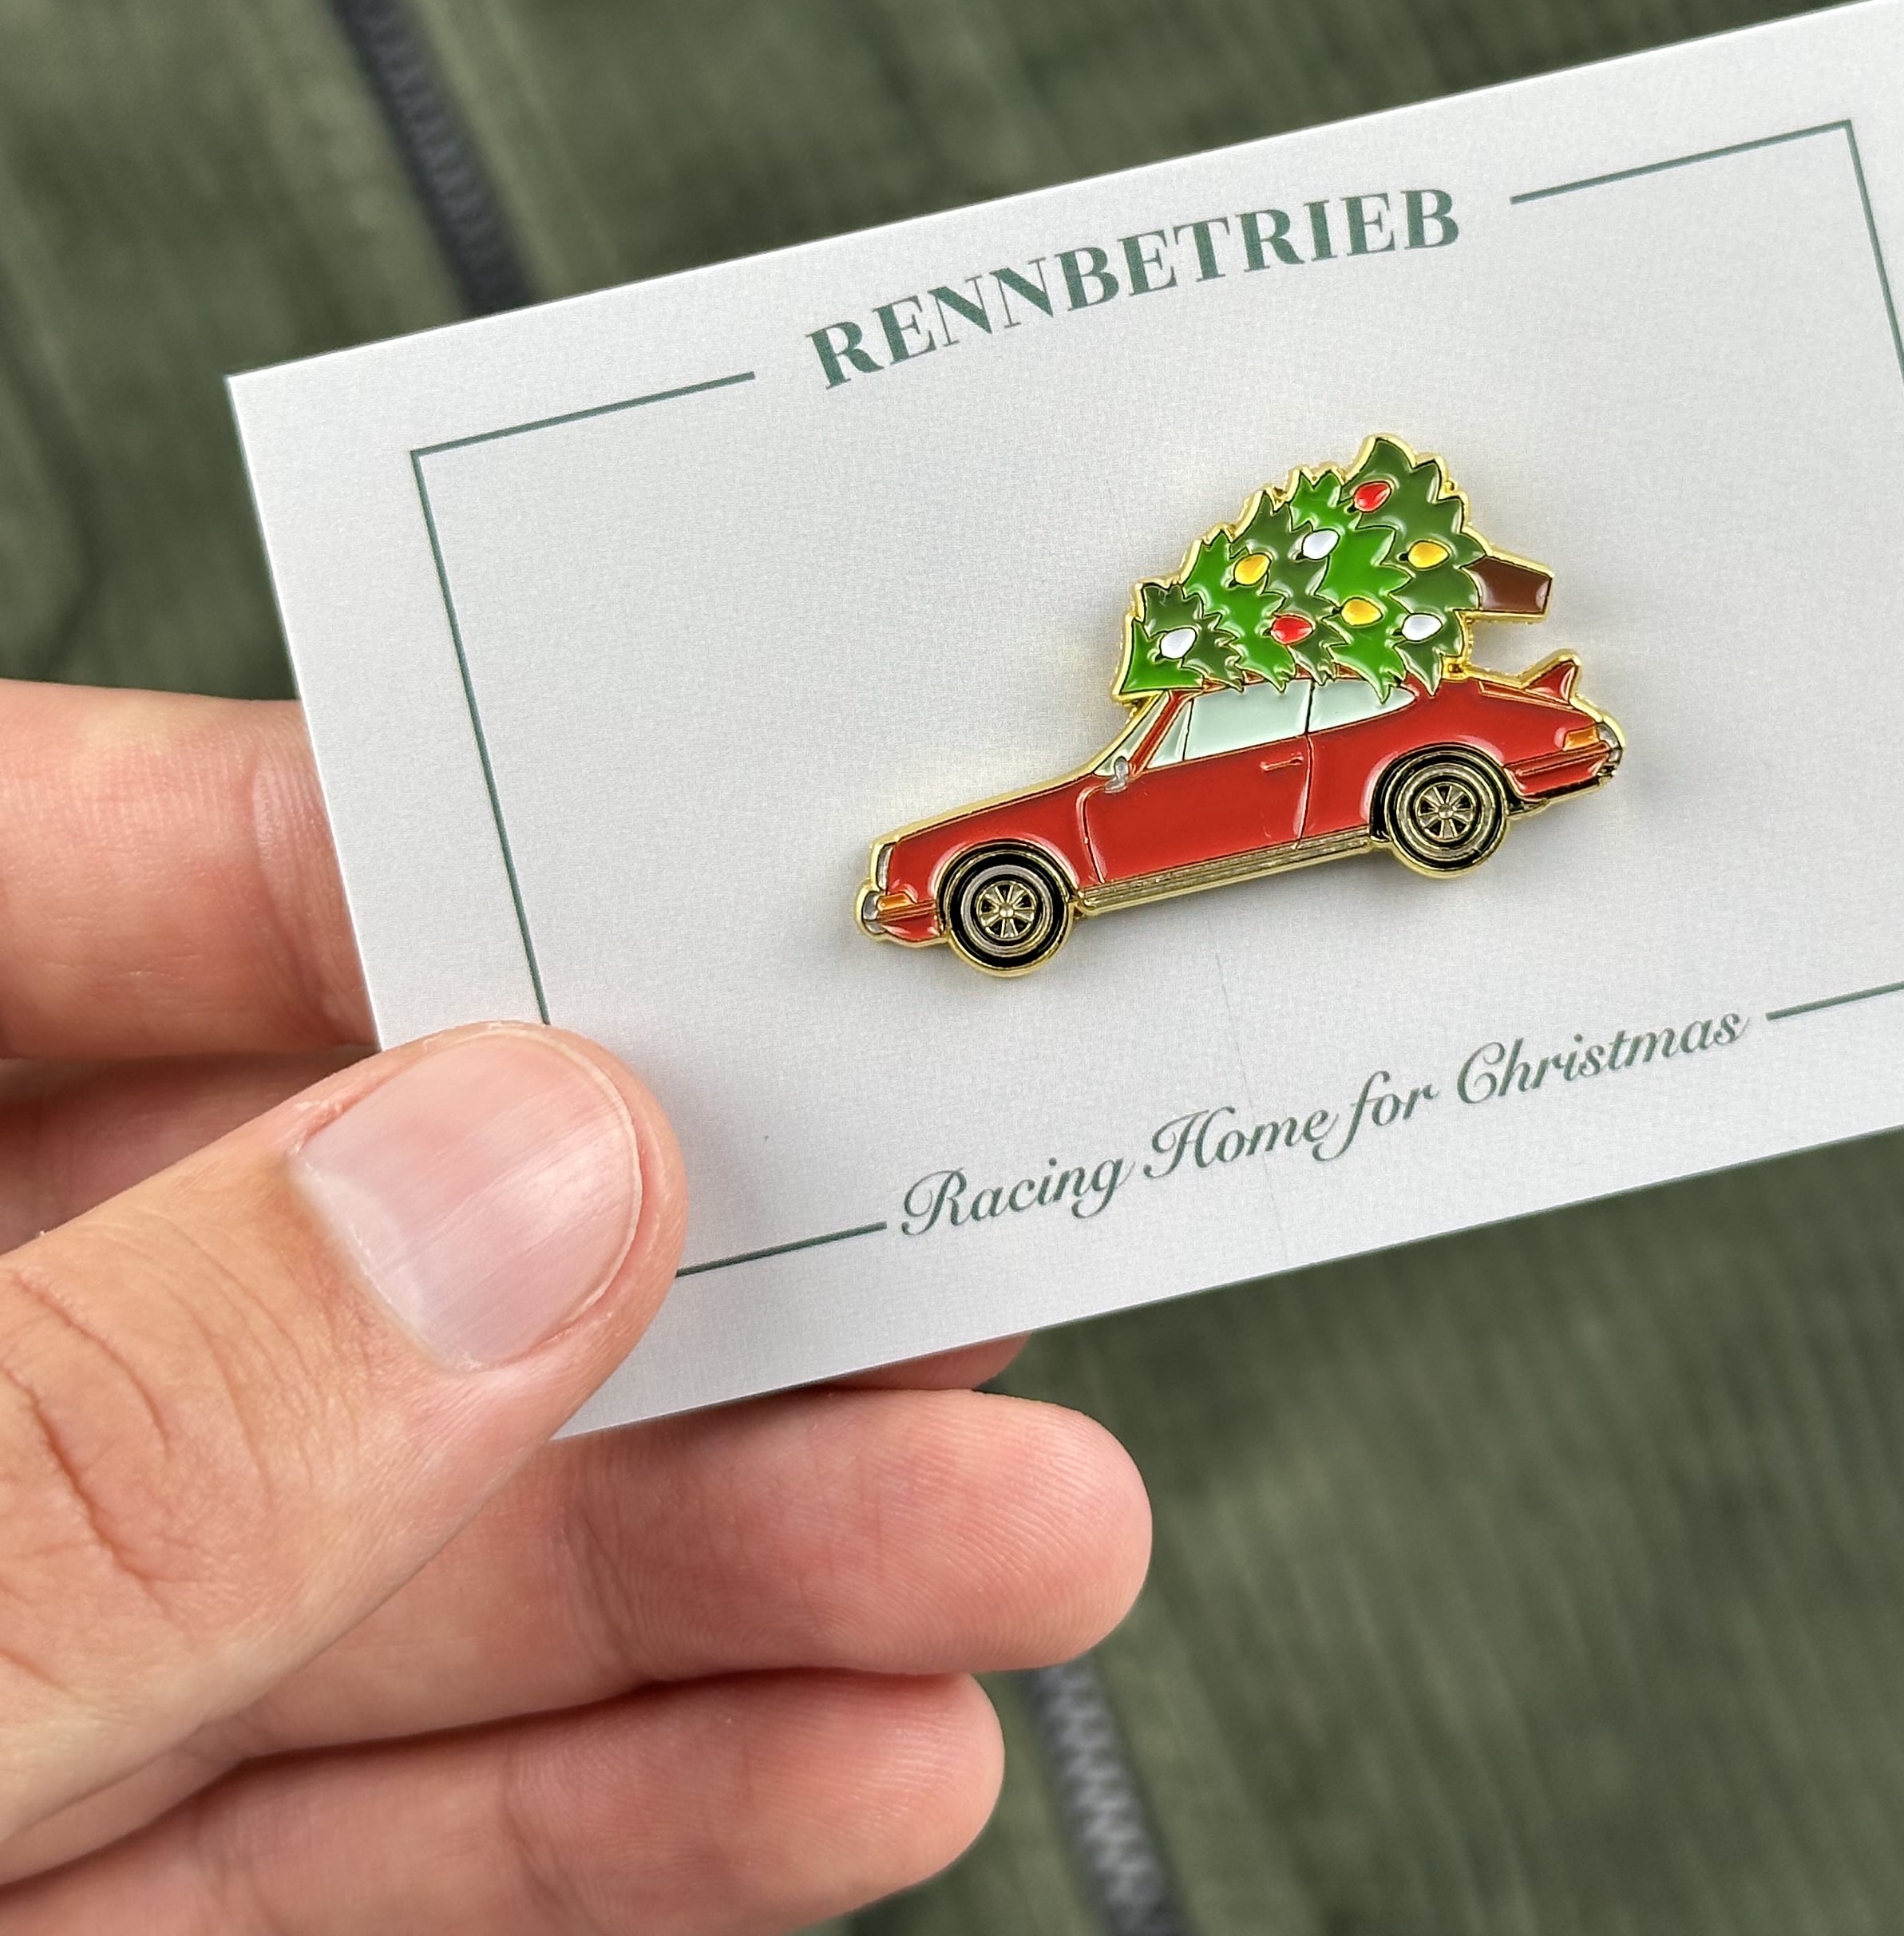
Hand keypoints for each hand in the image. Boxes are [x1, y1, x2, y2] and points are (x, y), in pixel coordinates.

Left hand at [0, 680, 1148, 1930]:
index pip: (108, 878)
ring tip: (1019, 1532)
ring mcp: (0, 1656)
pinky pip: (357, 1835)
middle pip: (339, 1232)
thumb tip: (521, 1174)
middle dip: (692, 1255)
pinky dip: (613, 1812)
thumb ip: (111, 1412)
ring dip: (741, 1563)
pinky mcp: (66, 1902)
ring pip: (401, 1558)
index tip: (708, 875)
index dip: (419, 855)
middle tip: (968, 1219)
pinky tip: (847, 1758)